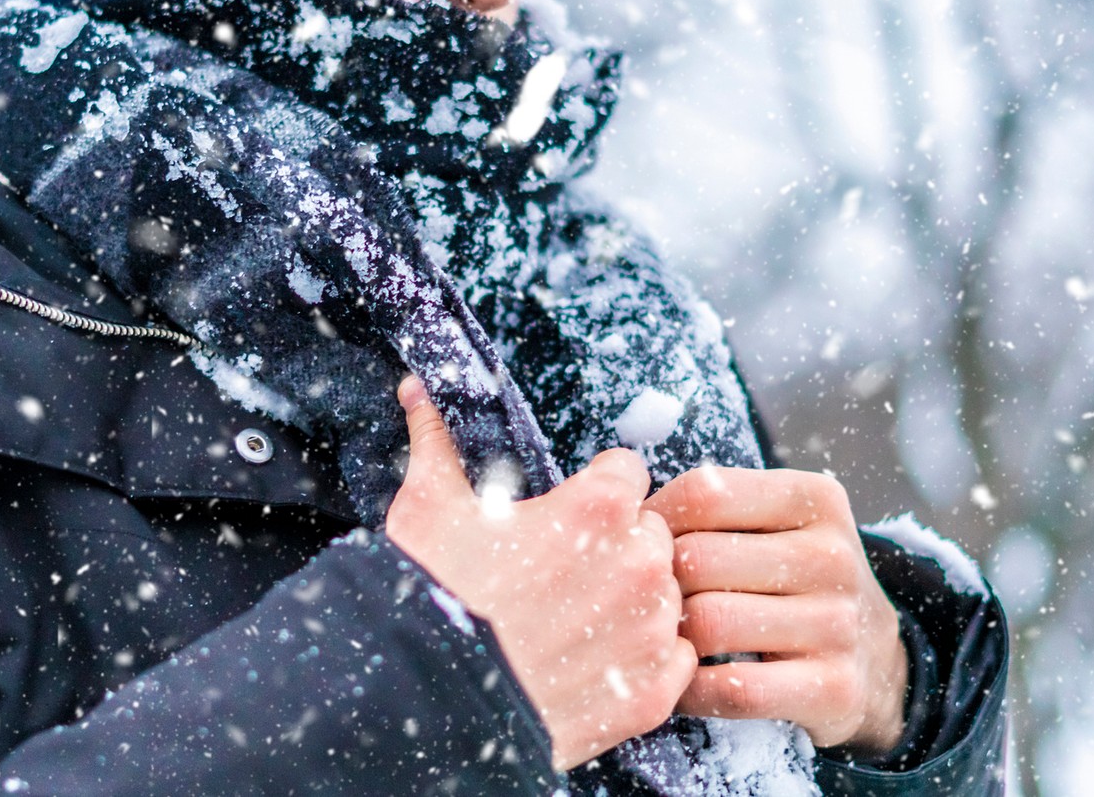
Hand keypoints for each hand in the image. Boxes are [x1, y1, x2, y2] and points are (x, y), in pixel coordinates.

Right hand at [384, 377, 698, 770]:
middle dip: (618, 547)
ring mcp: (651, 630)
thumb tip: (419, 388)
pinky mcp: (652, 693)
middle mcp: (640, 562)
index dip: (596, 492)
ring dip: (634, 604)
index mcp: (598, 507)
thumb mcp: (427, 507)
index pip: (628, 473)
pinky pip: (674, 660)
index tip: (568, 515)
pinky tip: (597, 666)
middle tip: (566, 574)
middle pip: (651, 535)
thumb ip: (438, 439)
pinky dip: (645, 663)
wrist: (422, 704)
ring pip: (666, 597)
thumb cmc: (429, 598)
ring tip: (577, 625)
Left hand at [644, 467, 908, 753]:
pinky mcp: (834, 687)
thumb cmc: (793, 580)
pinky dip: (690, 691)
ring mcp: (838, 624)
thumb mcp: (776, 523)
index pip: (705, 492)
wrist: (873, 659)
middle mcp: (833, 556)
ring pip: (710, 623)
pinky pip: (732, 689)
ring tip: (660, 640)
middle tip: (641, 601)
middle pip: (698, 559)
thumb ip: (713, 507)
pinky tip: (682, 683)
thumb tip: (623, 509)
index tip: (637, 544)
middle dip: (656, 583)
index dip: (653, 518)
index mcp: (816, 499)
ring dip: (670, 639)